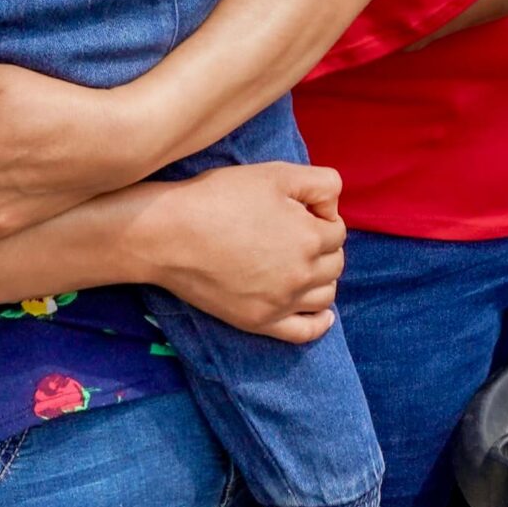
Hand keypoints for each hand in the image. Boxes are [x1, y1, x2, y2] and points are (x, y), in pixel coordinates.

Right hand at [135, 164, 347, 341]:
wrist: (169, 233)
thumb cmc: (221, 197)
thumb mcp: (277, 174)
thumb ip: (322, 183)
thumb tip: (333, 208)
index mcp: (310, 238)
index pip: (338, 230)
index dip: (321, 216)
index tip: (297, 210)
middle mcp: (301, 275)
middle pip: (335, 263)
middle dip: (323, 246)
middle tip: (294, 233)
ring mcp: (280, 302)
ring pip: (325, 295)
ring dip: (321, 278)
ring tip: (301, 263)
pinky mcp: (258, 322)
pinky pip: (303, 332)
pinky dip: (318, 323)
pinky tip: (321, 313)